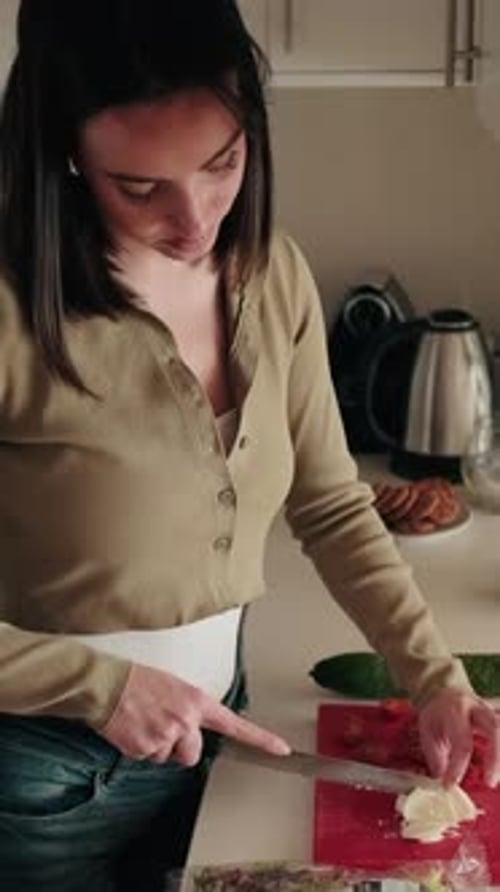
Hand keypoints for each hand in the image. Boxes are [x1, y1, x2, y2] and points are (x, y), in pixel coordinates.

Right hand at [101, 663, 289, 765]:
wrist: (107, 684)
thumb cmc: (136, 681)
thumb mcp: (173, 686)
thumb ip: (189, 708)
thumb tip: (191, 727)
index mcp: (196, 701)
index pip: (235, 724)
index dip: (260, 739)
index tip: (281, 749)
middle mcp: (186, 720)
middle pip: (193, 754)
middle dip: (179, 748)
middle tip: (161, 727)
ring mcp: (166, 736)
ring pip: (168, 757)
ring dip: (158, 747)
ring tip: (144, 723)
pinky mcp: (145, 748)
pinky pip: (148, 758)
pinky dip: (139, 748)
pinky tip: (132, 729)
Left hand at [418, 687, 499, 786]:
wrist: (445, 690)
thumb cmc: (436, 714)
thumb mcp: (427, 731)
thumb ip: (436, 757)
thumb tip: (443, 782)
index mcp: (455, 711)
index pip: (462, 742)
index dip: (458, 767)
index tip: (450, 785)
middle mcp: (478, 708)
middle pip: (495, 729)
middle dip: (496, 758)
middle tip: (490, 782)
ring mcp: (492, 711)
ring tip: (496, 777)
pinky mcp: (499, 716)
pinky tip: (499, 768)